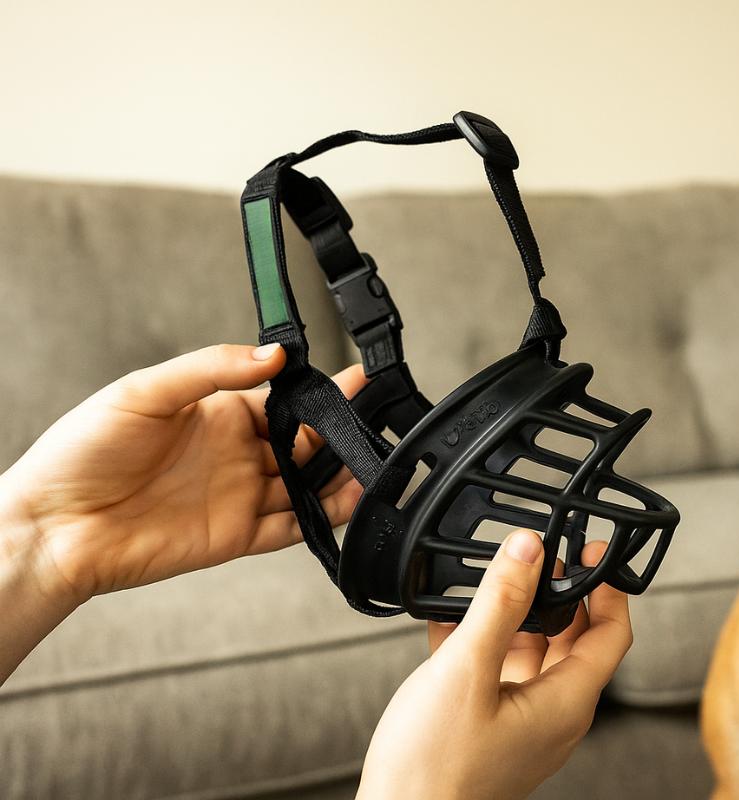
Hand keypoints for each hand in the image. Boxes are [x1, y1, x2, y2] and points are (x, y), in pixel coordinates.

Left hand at [0, 343, 365, 604]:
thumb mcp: (144, 391)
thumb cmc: (82, 453)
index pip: (285, 399)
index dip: (322, 391)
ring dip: (341, 478)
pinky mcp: (236, 536)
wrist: (54, 527)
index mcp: (219, 413)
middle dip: (341, 434)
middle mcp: (236, 454)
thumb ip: (212, 368)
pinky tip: (345, 504)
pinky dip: (323, 518)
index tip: (357, 379)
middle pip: (306, 443)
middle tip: (370, 427)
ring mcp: (239, 496)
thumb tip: (272, 355)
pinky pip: (292, 527)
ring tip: (372, 466)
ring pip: (308, 486)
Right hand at [357, 530, 632, 799]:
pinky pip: (496, 675)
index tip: (591, 551)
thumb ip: (499, 604)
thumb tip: (529, 549)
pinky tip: (448, 623)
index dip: (608, 587)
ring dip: (511, 617)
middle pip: (571, 640)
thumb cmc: (433, 770)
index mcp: (566, 703)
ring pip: (530, 655)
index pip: (612, 633)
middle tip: (534, 558)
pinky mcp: (490, 731)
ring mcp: (521, 726)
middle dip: (554, 594)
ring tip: (486, 582)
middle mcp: (552, 716)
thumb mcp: (466, 670)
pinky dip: (481, 644)